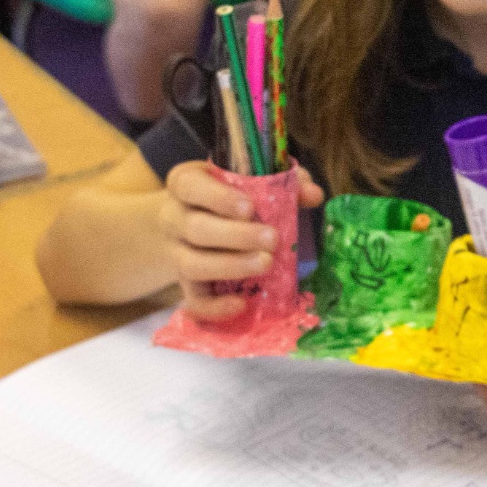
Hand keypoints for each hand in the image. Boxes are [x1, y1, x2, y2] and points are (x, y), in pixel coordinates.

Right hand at [155, 160, 323, 320]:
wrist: (188, 223)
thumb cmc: (229, 196)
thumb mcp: (249, 180)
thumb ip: (283, 181)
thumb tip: (313, 194)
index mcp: (186, 183)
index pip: (189, 184)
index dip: (217, 197)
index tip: (249, 207)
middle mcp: (173, 217)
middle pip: (195, 228)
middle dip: (236, 236)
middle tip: (272, 239)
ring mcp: (175, 253)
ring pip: (192, 264)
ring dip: (230, 267)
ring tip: (266, 264)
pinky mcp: (184, 283)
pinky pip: (193, 299)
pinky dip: (215, 306)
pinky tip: (242, 304)